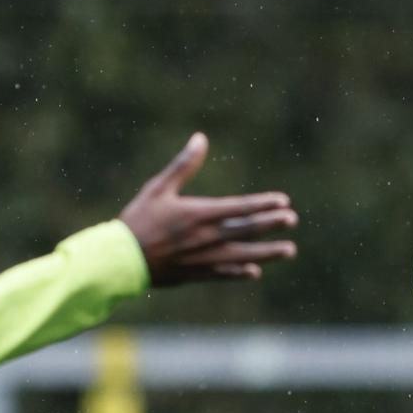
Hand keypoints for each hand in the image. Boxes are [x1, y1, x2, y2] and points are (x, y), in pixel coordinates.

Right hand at [119, 134, 297, 286]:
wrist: (120, 260)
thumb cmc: (137, 220)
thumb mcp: (158, 188)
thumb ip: (183, 165)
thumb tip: (200, 138)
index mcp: (199, 214)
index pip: (239, 208)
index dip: (262, 204)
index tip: (283, 201)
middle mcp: (206, 238)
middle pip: (246, 230)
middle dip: (271, 224)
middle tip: (293, 220)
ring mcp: (202, 258)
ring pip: (242, 255)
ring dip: (267, 253)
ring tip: (289, 251)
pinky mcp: (194, 274)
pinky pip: (223, 273)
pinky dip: (239, 272)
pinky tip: (254, 272)